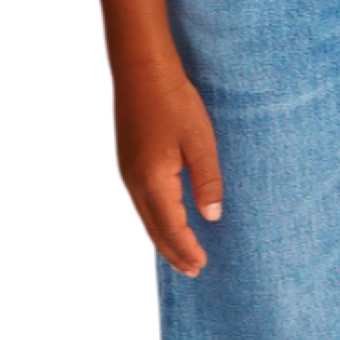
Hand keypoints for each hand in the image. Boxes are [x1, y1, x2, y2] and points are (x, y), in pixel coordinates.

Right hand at [114, 57, 221, 276]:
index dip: (187, 249)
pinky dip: (156, 218)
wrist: (141, 68)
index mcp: (152, 180)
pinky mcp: (128, 160)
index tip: (202, 266)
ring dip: (163, 237)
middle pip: (154, 229)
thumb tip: (212, 217)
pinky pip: (142, 201)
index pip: (172, 227)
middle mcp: (134, 181)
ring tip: (180, 253)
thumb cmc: (173, 101)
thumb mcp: (200, 142)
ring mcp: (127, 171)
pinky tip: (166, 218)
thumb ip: (207, 181)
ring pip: (146, 216)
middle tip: (192, 271)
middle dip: (173, 252)